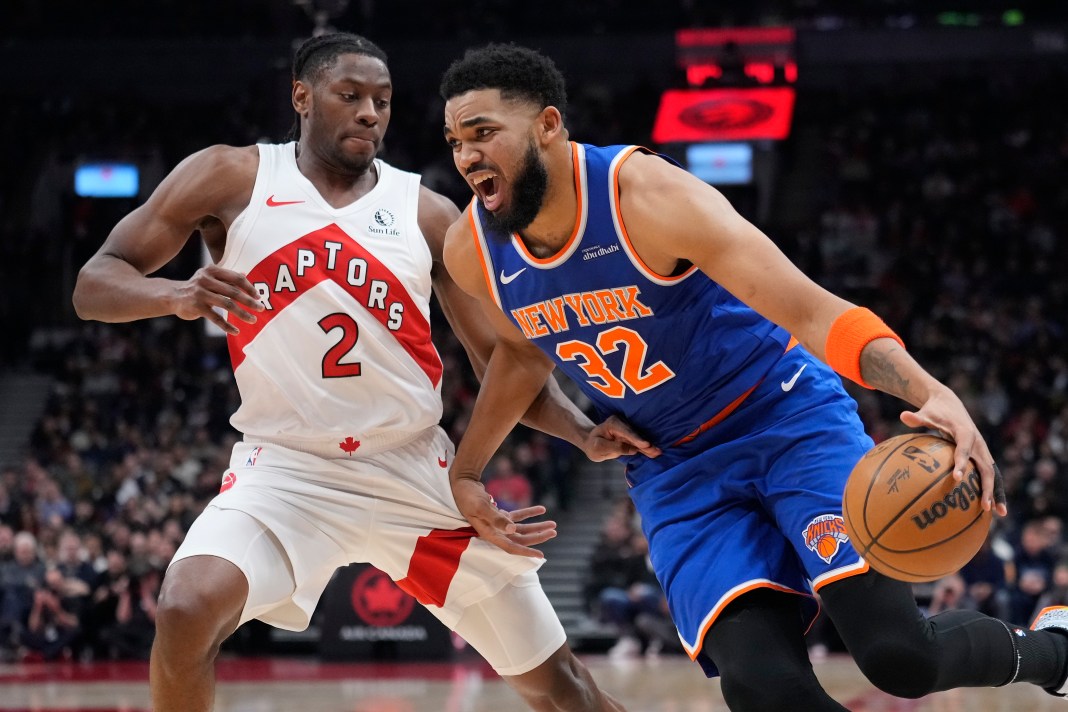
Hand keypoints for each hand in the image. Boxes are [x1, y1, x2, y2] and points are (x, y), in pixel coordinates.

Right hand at [172, 264, 263, 334]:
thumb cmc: (197, 287)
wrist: (173, 296)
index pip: (235, 278)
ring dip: (242, 313)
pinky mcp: (196, 307)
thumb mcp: (210, 278)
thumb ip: (226, 277)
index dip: (249, 287)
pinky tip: (236, 331)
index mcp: (212, 270)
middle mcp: (205, 280)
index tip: (258, 296)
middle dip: (249, 301)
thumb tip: (245, 274)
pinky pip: (216, 318)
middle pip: (233, 291)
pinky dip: (227, 326)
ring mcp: (200, 293)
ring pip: (227, 304)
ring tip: (253, 320)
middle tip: (261, 308)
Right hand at [450, 476, 556, 557]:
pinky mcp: (499, 514)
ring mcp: (498, 524)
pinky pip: (518, 516)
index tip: (541, 555)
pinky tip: (541, 509)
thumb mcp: (481, 507)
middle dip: (537, 536)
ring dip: (537, 527)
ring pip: (521, 529)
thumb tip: (513, 530)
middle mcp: (495, 532)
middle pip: (520, 538)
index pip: (511, 547)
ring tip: (552, 524)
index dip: (526, 551)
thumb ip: (496, 518)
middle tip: (553, 531)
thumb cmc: (468, 496)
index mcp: (490, 533)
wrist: (461, 484)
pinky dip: (530, 513)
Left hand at [583, 415, 661, 460]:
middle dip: (646, 444)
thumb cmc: (593, 445)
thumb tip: (633, 450)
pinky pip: (640, 444)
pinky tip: (655, 453)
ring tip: (658, 453)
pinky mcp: (631, 438)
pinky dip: (647, 449)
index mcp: (612, 423)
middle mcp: (622, 424)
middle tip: (657, 451)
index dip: (636, 439)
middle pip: (636, 435)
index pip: (626, 432)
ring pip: (639, 440)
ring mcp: (627, 431)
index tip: (645, 444)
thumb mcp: (598, 448)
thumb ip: (614, 448)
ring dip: (649, 447)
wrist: (593, 443)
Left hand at [900, 386, 1005, 515]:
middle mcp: (978, 442)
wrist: (950, 403)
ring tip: (999, 513)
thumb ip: (917, 418)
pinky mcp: (982, 455)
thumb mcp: (926, 412)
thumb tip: (903, 416)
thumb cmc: (935, 411)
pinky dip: (993, 489)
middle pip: (986, 467)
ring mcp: (982, 450)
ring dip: (997, 492)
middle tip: (985, 506)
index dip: (962, 463)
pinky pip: (989, 474)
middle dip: (986, 486)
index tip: (956, 478)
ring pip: (993, 473)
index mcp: (965, 432)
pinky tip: (992, 507)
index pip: (964, 449)